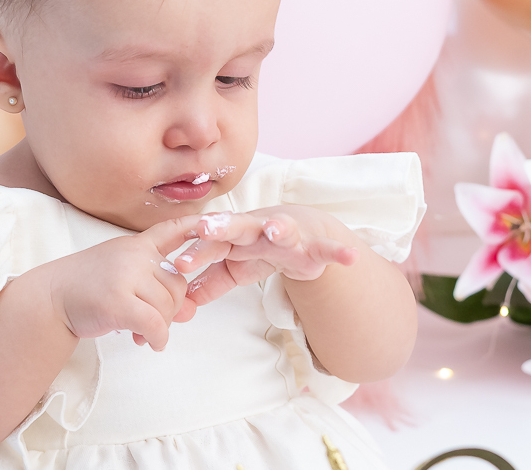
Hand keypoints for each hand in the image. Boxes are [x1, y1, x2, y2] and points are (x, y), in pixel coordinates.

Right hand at [48, 215, 200, 350]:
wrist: (50, 300)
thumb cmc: (86, 289)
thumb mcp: (122, 278)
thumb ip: (156, 290)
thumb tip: (190, 312)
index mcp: (136, 245)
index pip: (171, 230)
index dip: (195, 226)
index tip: (217, 218)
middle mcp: (134, 255)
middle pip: (177, 286)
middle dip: (169, 311)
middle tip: (149, 323)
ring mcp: (126, 276)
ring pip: (167, 307)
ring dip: (160, 327)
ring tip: (139, 332)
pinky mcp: (118, 301)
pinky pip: (155, 324)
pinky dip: (157, 338)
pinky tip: (149, 342)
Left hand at [173, 208, 357, 305]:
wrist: (303, 230)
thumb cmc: (261, 248)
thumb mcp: (235, 267)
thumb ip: (211, 282)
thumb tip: (183, 302)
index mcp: (235, 235)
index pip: (212, 245)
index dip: (198, 253)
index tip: (181, 264)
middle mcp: (258, 229)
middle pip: (238, 227)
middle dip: (222, 227)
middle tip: (206, 229)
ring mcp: (288, 234)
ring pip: (281, 229)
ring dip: (278, 228)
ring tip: (274, 230)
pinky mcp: (314, 246)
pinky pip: (327, 248)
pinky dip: (338, 252)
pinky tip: (349, 257)